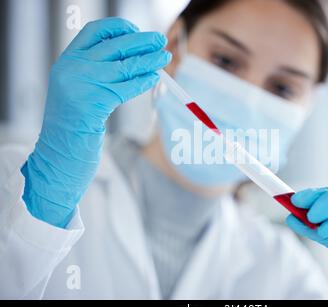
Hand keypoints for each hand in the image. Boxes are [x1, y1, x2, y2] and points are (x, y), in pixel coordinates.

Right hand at [21, 18, 171, 227]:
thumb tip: (136, 56)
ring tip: (165, 57)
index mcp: (68, 60)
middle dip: (140, 42)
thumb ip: (99, 71)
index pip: (95, 31)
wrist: (58, 152)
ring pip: (124, 66)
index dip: (118, 28)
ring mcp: (81, 84)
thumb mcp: (80, 89)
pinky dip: (143, 81)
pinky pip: (125, 87)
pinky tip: (155, 78)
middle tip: (159, 40)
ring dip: (149, 60)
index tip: (137, 31)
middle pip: (114, 46)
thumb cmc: (75, 123)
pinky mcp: (93, 102)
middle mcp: (72, 67)